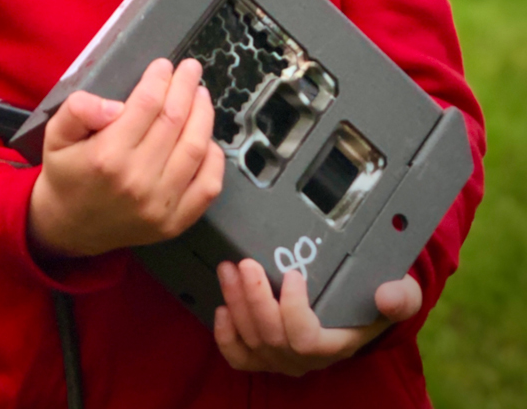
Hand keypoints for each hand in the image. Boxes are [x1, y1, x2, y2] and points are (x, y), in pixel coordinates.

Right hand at [27, 58, 224, 258]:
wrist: (69, 227)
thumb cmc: (65, 172)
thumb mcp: (55, 134)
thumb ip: (78, 110)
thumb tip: (115, 105)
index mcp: (107, 155)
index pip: (146, 105)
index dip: (159, 79)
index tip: (163, 65)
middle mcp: (137, 180)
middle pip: (174, 121)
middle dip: (185, 88)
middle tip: (191, 69)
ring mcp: (160, 205)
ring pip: (195, 148)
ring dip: (203, 115)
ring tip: (201, 95)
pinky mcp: (174, 222)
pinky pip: (207, 185)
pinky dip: (214, 158)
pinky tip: (206, 138)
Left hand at [214, 259, 422, 376]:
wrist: (359, 308)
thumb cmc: (374, 298)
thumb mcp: (400, 295)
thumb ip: (401, 297)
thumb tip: (388, 296)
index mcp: (335, 344)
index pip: (305, 339)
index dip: (293, 308)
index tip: (293, 274)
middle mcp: (305, 358)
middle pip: (270, 336)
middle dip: (253, 298)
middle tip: (245, 263)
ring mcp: (281, 359)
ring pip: (250, 340)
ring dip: (235, 302)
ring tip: (228, 268)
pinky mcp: (261, 355)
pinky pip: (237, 357)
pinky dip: (225, 335)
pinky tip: (221, 308)